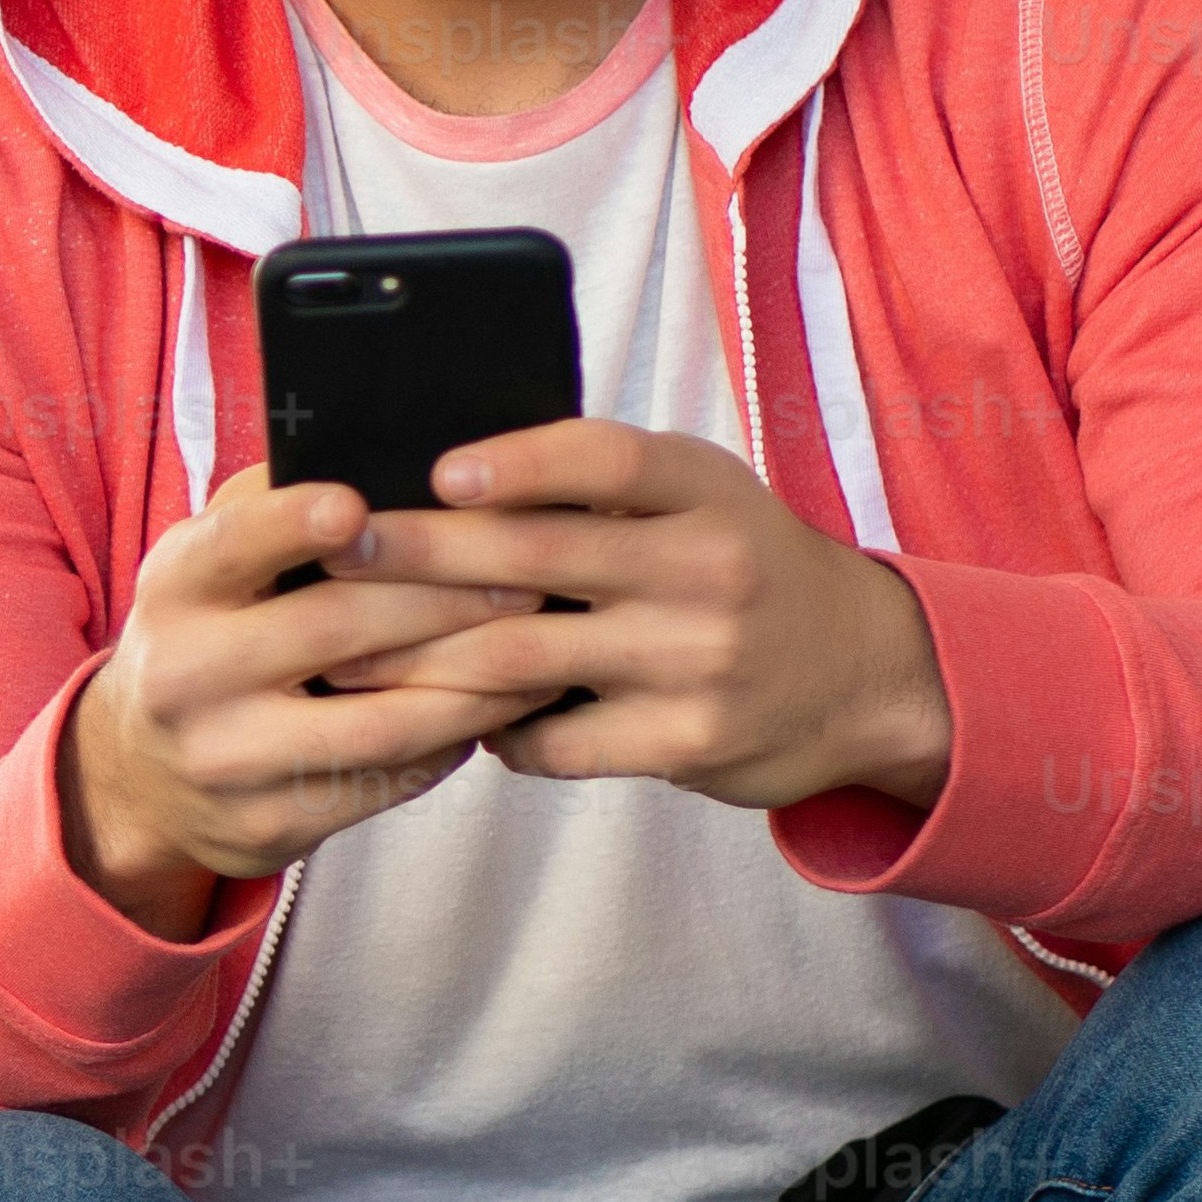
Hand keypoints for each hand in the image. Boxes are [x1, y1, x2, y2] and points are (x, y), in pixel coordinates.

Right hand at [55, 477, 568, 937]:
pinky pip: (386, 781)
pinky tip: (498, 710)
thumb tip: (388, 458)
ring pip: (378, 722)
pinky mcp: (269, 826)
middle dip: (444, 599)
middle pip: (333, 629)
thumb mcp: (209, 566)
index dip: (293, 525)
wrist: (144, 775)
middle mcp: (185, 677)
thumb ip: (275, 511)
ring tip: (539, 648)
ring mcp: (227, 760)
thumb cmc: (208, 635)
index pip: (233, 547)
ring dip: (474, 683)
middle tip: (529, 576)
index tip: (355, 505)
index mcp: (175, 590)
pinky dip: (452, 741)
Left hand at [339, 418, 949, 815]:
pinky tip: (455, 715)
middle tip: (340, 551)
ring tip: (347, 649)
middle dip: (423, 553)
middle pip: (540, 555)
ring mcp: (699, 661)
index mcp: (705, 491)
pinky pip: (554, 741)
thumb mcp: (701, 501)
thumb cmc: (742, 568)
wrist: (862, 674)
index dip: (518, 461)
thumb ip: (602, 487)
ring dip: (424, 654)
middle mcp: (709, 570)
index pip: (605, 460)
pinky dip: (492, 729)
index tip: (437, 467)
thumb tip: (442, 474)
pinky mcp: (687, 741)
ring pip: (525, 657)